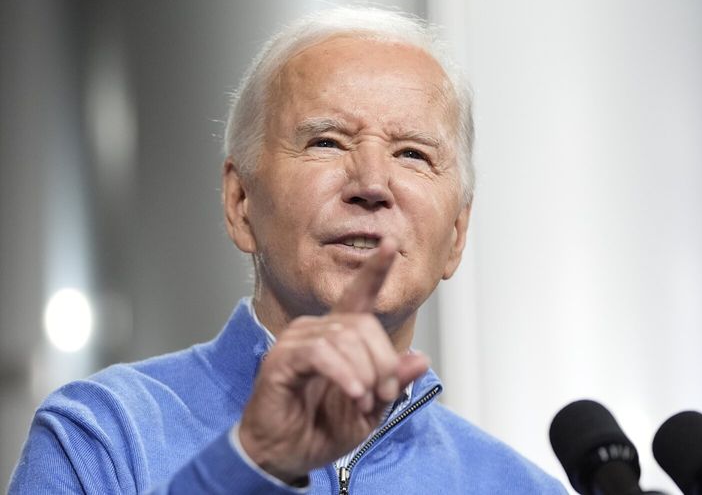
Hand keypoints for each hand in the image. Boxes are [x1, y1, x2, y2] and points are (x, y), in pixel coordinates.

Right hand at [238, 238, 429, 482]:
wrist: (286, 456)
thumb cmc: (320, 429)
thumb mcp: (371, 410)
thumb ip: (393, 384)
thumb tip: (420, 359)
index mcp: (339, 336)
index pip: (359, 295)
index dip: (375, 270)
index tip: (390, 245)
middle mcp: (317, 330)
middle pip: (363, 324)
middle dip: (383, 362)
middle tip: (384, 395)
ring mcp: (297, 342)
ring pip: (344, 338)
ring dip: (365, 373)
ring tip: (363, 401)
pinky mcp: (281, 359)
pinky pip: (320, 353)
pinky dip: (344, 374)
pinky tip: (353, 393)